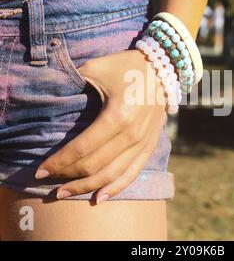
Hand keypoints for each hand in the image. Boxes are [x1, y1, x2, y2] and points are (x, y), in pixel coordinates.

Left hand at [35, 49, 166, 202]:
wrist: (164, 67)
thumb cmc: (127, 66)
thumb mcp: (96, 67)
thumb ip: (72, 82)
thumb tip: (51, 96)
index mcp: (117, 116)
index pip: (82, 149)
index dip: (59, 162)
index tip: (40, 171)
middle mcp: (132, 134)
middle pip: (95, 166)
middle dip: (68, 177)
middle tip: (48, 183)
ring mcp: (143, 142)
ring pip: (113, 174)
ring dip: (88, 187)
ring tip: (66, 193)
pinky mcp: (150, 144)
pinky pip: (133, 172)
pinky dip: (117, 187)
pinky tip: (100, 197)